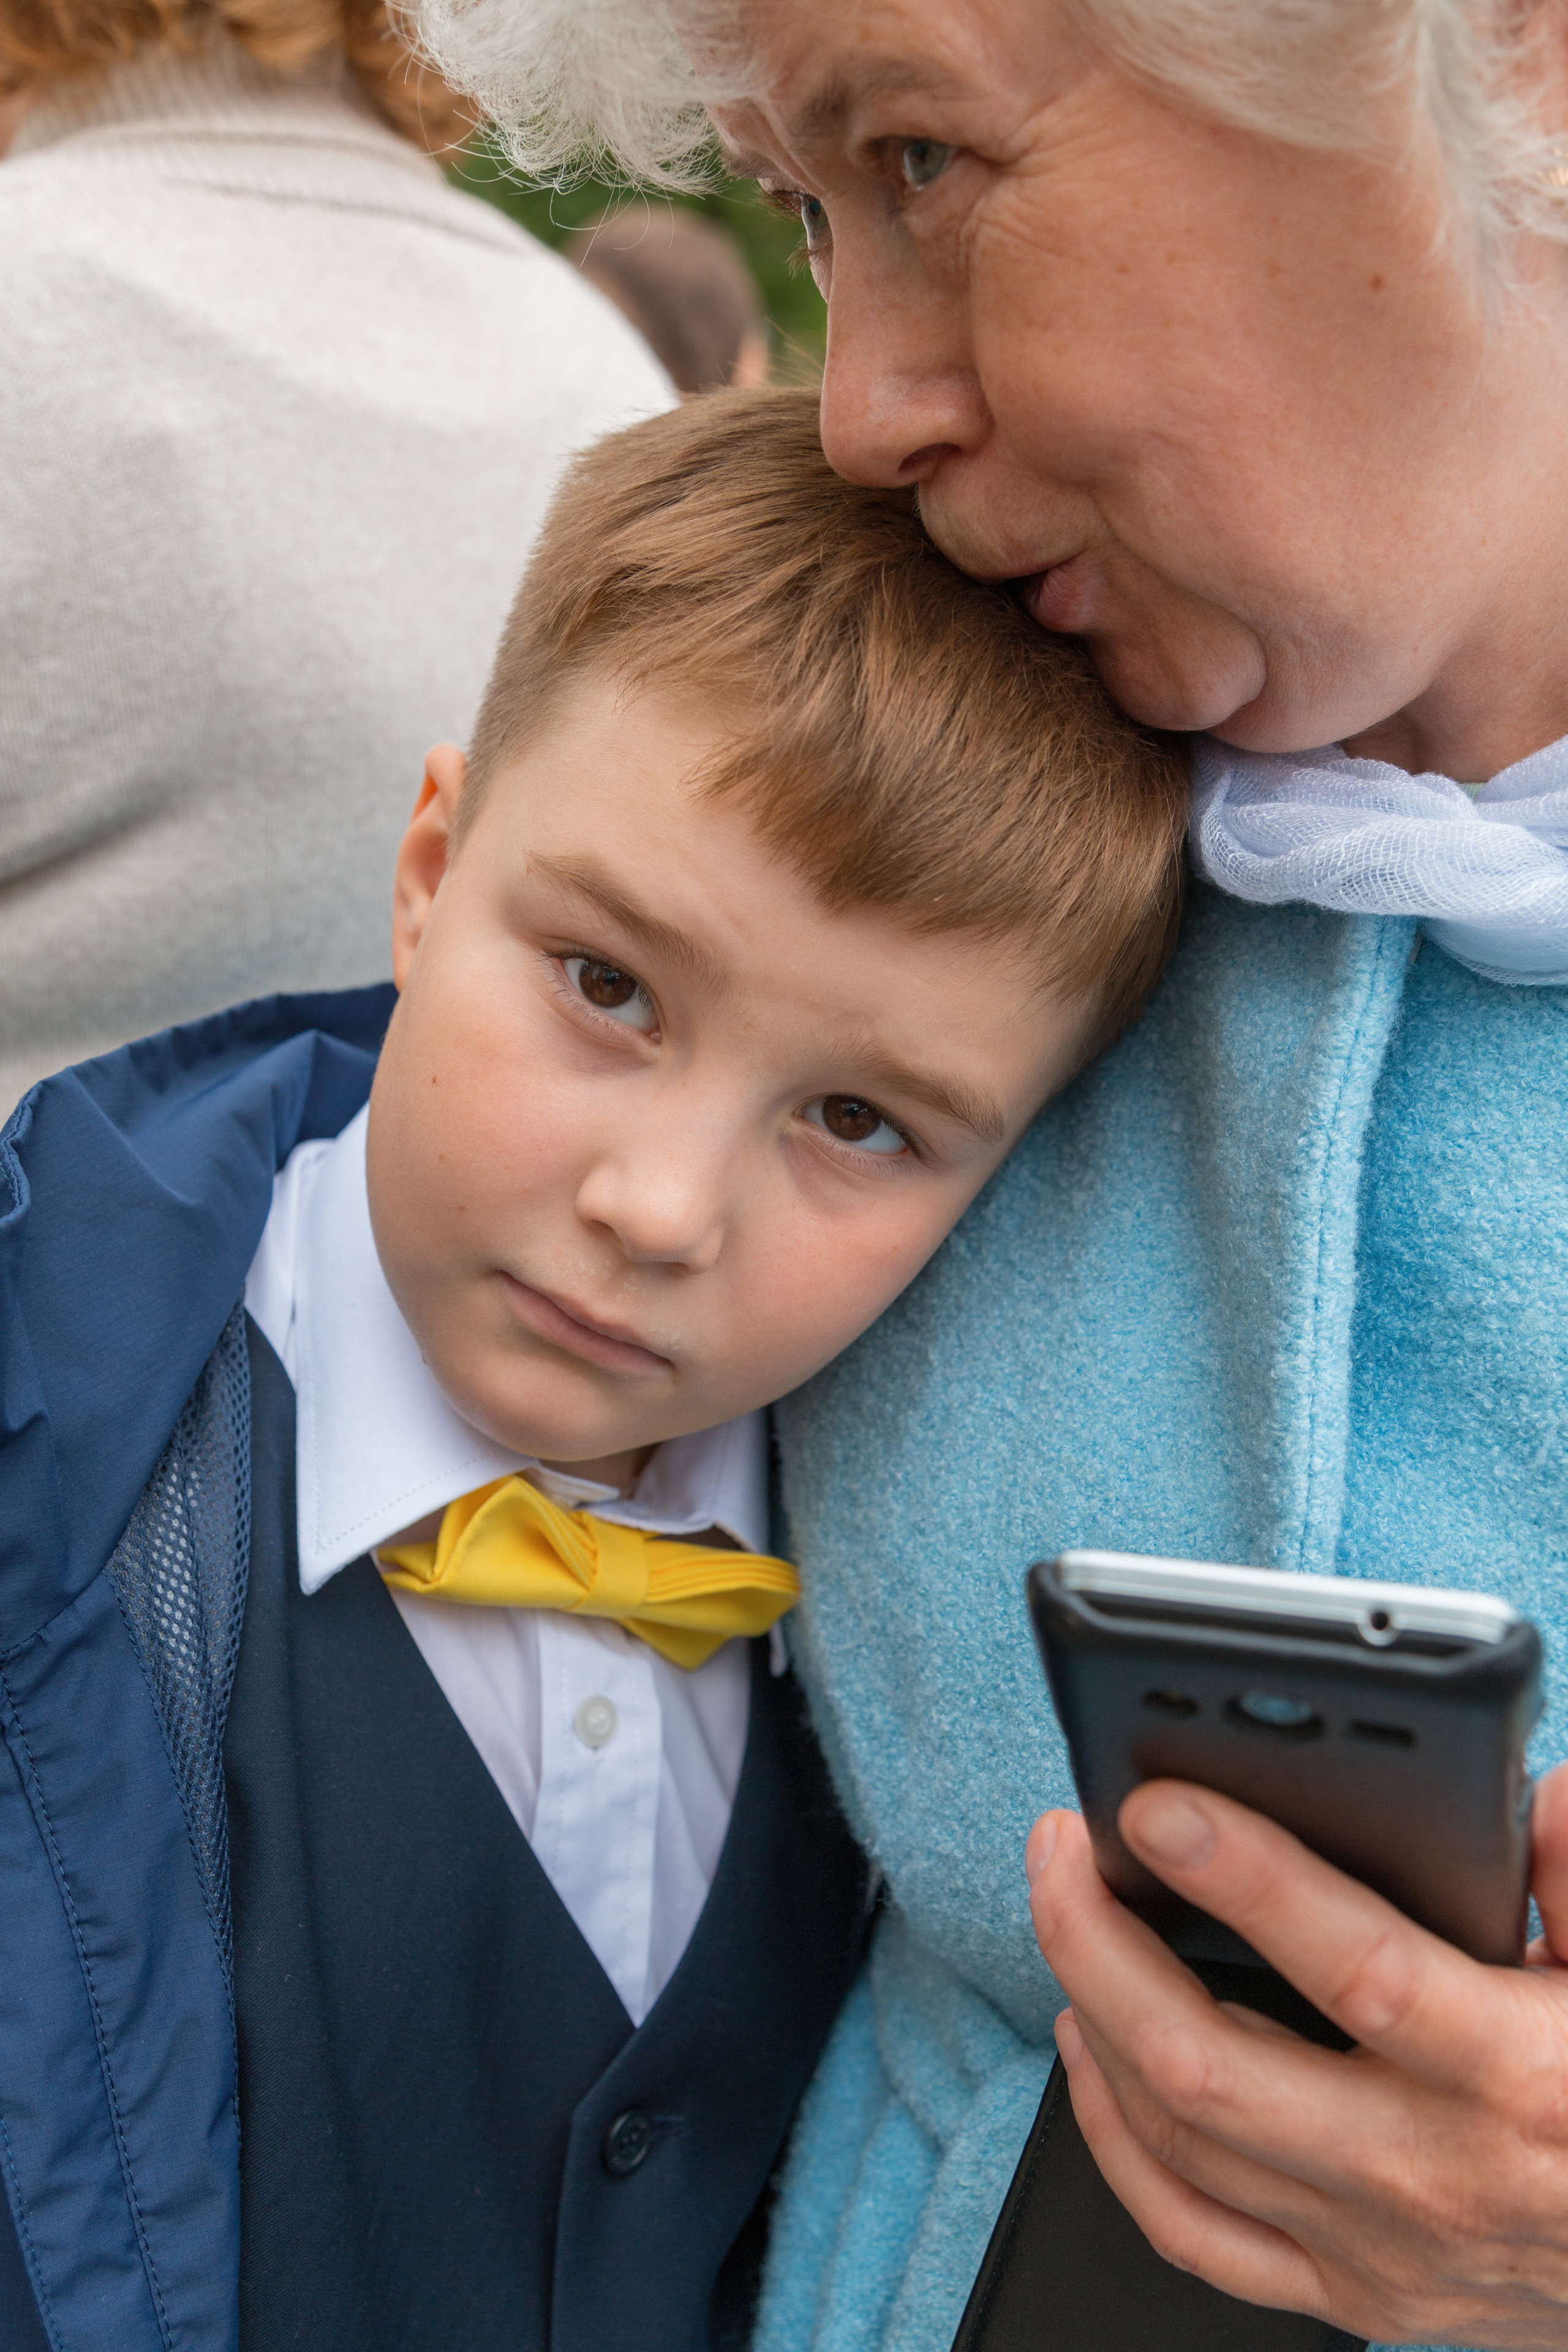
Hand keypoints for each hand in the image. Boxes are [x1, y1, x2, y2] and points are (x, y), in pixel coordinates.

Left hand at [1026, 1762, 1567, 2347]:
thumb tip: (1537, 1799)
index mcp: (1515, 2077)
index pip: (1357, 1969)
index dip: (1250, 1880)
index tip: (1161, 1806)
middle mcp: (1429, 2175)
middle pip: (1207, 2062)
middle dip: (1101, 1939)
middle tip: (1061, 1842)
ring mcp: (1375, 2250)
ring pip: (1177, 2137)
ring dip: (1091, 2011)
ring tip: (1067, 1908)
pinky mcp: (1348, 2297)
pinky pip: (1188, 2230)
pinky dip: (1114, 2136)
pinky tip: (1088, 2049)